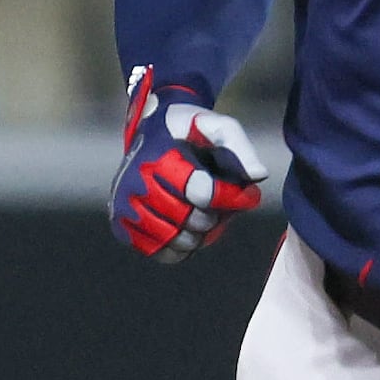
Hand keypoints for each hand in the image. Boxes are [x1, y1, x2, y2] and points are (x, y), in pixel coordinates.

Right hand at [111, 72, 268, 260]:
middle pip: (191, 220)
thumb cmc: (189, 132)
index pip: (203, 193)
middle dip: (215, 215)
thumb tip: (257, 176)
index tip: (246, 194)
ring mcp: (126, 206)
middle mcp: (136, 184)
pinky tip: (187, 229)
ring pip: (176, 240)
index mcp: (159, 158)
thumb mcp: (218, 127)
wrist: (151, 130)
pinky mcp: (122, 224)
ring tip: (203, 216)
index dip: (231, 197)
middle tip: (218, 204)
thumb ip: (240, 148)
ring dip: (199, 234)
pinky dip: (180, 248)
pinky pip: (159, 252)